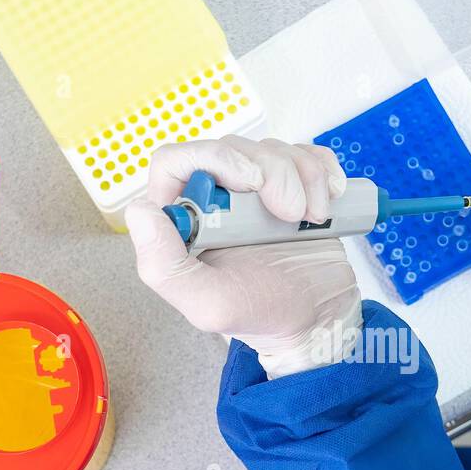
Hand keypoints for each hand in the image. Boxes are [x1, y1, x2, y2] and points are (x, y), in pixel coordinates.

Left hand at [126, 137, 361, 378]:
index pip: (175, 162)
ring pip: (273, 150)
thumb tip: (141, 212)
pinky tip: (329, 201)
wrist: (318, 320)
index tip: (249, 183)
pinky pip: (305, 153)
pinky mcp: (293, 185)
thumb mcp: (208, 305)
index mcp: (185, 222)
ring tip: (314, 217)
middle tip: (293, 213)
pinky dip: (323, 171)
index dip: (211, 158)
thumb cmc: (262, 314)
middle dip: (272, 173)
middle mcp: (217, 200)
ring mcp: (256, 191)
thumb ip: (164, 266)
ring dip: (303, 178)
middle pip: (232, 149)